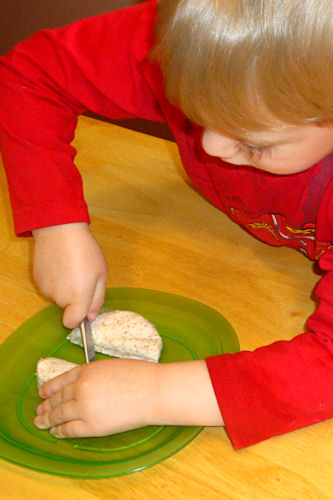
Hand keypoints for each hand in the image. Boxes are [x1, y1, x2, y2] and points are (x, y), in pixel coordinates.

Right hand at [32, 223, 107, 327]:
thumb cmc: (85, 250)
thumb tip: (91, 316)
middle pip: (68, 308)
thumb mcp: (101, 274)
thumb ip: (97, 298)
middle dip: (76, 298)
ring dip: (65, 288)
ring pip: (58, 297)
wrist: (60, 229)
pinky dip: (55, 280)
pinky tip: (60, 264)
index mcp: (78, 297)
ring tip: (71, 267)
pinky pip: (49, 287)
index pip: (72, 323)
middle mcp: (59, 297)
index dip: (79, 319)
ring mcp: (46, 288)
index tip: (84, 309)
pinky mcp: (38, 279)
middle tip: (83, 277)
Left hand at [34, 359, 222, 438]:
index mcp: (86, 370)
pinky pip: (70, 429)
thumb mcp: (110, 366)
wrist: (153, 390)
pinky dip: (61, 431)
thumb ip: (92, 374)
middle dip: (46, 405)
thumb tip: (81, 384)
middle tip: (39, 410)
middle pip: (58, 398)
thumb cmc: (138, 375)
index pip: (61, 380)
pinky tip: (56, 432)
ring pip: (60, 414)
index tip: (42, 392)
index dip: (49, 387)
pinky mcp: (92, 425)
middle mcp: (81, 387)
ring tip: (41, 422)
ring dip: (48, 419)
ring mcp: (85, 407)